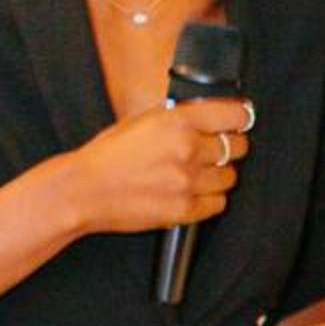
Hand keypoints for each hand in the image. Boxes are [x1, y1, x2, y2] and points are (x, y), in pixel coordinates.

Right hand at [69, 99, 251, 235]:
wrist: (84, 190)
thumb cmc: (108, 155)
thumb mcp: (142, 120)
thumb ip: (179, 118)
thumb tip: (211, 117)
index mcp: (177, 121)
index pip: (235, 115)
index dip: (241, 118)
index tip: (241, 121)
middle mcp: (187, 149)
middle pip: (237, 147)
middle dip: (230, 146)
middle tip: (215, 149)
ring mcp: (188, 182)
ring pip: (230, 177)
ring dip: (219, 174)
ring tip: (197, 173)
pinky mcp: (185, 210)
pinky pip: (219, 203)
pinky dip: (210, 198)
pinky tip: (192, 191)